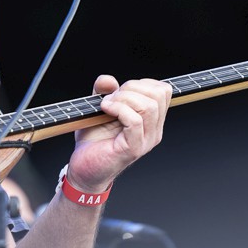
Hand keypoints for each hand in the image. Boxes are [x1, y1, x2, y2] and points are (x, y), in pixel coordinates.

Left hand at [68, 76, 170, 190]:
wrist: (84, 167)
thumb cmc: (94, 140)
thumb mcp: (99, 107)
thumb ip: (104, 90)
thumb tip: (108, 80)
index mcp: (151, 120)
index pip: (163, 91)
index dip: (141, 83)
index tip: (120, 91)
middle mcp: (153, 131)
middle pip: (159, 95)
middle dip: (131, 88)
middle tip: (111, 98)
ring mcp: (146, 141)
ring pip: (148, 107)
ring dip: (123, 98)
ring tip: (107, 105)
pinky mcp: (134, 148)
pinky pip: (135, 121)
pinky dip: (118, 109)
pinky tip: (105, 109)